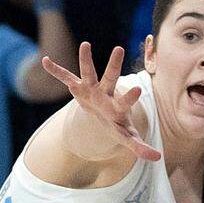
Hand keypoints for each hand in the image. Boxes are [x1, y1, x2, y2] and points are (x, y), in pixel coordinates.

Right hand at [41, 42, 161, 161]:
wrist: (103, 114)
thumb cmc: (116, 124)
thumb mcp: (126, 137)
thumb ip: (140, 146)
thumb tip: (158, 158)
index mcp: (117, 107)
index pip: (125, 101)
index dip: (130, 96)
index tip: (138, 88)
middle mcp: (105, 94)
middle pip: (110, 78)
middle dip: (114, 65)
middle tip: (119, 48)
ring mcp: (91, 89)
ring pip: (88, 72)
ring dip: (85, 60)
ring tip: (85, 44)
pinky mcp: (78, 88)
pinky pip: (66, 77)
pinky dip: (56, 71)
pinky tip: (45, 61)